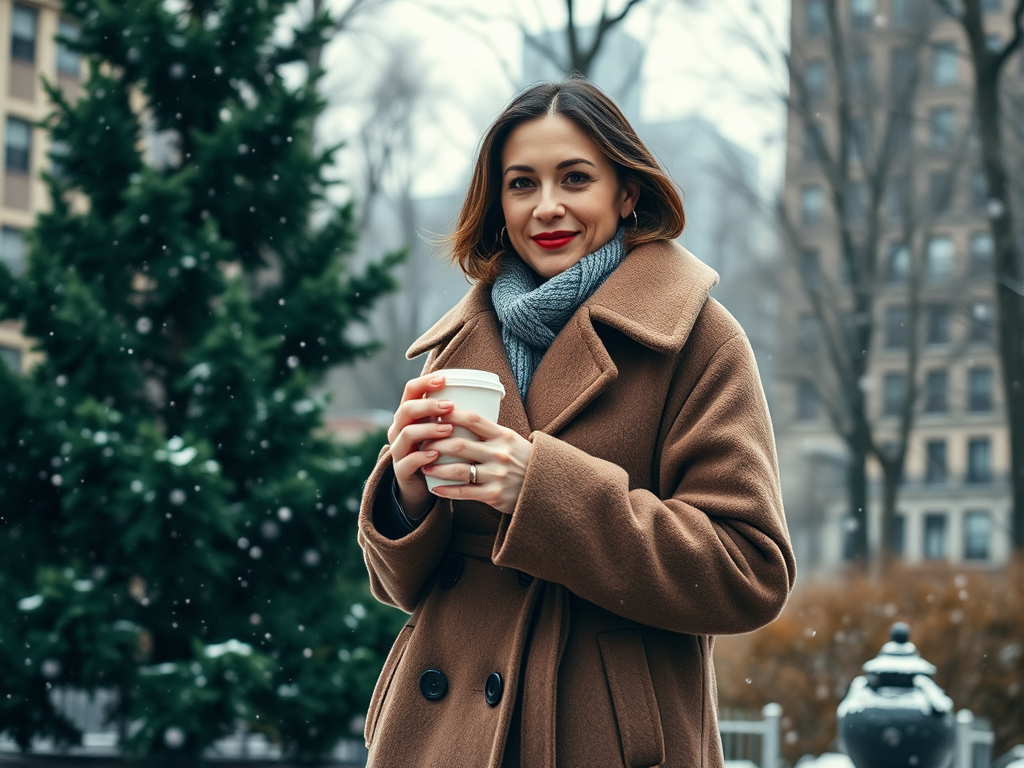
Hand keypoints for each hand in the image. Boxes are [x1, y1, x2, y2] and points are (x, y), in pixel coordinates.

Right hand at [386, 373, 454, 518]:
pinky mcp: (401, 470)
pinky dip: (422, 456)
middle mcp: (399, 429)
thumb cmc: (438, 450)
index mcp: (409, 414)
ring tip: (449, 429)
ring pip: (407, 433)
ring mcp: (398, 449)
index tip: (443, 379)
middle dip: (428, 406)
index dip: (425, 382)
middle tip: (450, 406)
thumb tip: (484, 394)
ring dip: (429, 429)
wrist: (422, 485)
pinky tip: (436, 454)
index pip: (410, 390)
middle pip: (406, 409)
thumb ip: (452, 414)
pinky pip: (408, 461)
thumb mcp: (442, 429)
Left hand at [420, 409, 533, 515]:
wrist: (547, 489)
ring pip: (458, 470)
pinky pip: (464, 492)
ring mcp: (497, 476)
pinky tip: (434, 488)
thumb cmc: (523, 461)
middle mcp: (500, 454)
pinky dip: (446, 490)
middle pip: (460, 445)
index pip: (474, 420)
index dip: (452, 415)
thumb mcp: (511, 441)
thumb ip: (489, 432)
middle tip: (421, 444)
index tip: (433, 413)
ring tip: (423, 465)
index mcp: (504, 436)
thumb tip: (458, 417)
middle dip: (436, 444)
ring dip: (437, 468)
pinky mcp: (494, 495)